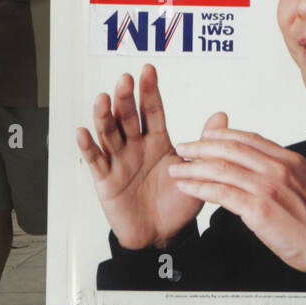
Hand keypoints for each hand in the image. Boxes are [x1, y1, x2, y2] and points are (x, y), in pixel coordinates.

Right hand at [75, 64, 214, 249]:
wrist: (164, 234)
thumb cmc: (178, 202)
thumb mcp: (197, 171)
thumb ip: (204, 143)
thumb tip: (221, 115)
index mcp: (157, 141)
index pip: (152, 111)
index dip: (149, 91)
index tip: (148, 70)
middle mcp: (136, 146)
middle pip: (128, 117)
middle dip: (126, 98)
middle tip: (126, 79)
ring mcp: (119, 161)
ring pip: (109, 134)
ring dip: (104, 116)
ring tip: (104, 99)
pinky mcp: (105, 180)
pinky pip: (95, 162)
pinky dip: (88, 147)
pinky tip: (83, 132)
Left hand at [168, 127, 305, 272]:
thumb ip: (283, 170)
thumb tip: (263, 164)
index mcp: (290, 160)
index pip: (250, 139)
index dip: (223, 135)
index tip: (207, 136)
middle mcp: (278, 169)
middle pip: (231, 150)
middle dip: (202, 147)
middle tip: (184, 147)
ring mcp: (268, 188)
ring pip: (222, 170)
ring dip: (194, 167)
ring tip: (178, 169)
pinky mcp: (259, 209)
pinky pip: (222, 193)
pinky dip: (201, 188)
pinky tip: (189, 188)